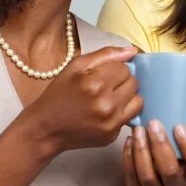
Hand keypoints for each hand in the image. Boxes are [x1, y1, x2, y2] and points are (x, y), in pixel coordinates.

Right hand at [26, 46, 141, 154]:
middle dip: (122, 82)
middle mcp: (105, 103)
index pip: (125, 68)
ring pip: (138, 100)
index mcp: (94, 82)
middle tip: (106, 86)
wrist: (46, 128)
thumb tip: (132, 51)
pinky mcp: (113, 135)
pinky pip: (132, 116)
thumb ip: (105, 54)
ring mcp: (111, 121)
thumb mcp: (75, 66)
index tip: (103, 75)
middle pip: (133, 83)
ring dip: (128, 96)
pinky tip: (108, 111)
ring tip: (111, 98)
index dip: (115, 69)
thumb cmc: (59, 94)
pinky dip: (124, 111)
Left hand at [122, 121, 185, 185]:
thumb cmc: (182, 154)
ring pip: (148, 177)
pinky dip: (129, 158)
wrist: (163, 175)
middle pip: (170, 172)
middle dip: (160, 146)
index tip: (179, 127)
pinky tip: (129, 140)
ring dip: (141, 151)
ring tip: (138, 130)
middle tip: (153, 124)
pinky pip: (132, 178)